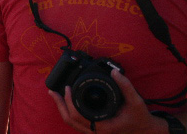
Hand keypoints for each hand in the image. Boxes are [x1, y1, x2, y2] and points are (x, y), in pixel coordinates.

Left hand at [49, 69, 164, 133]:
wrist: (146, 130)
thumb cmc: (140, 117)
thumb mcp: (136, 101)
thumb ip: (126, 86)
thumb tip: (114, 72)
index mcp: (103, 126)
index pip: (78, 116)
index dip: (69, 102)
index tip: (67, 88)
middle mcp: (96, 131)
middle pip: (70, 121)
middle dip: (59, 105)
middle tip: (53, 91)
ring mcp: (94, 131)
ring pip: (72, 123)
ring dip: (62, 108)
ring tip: (55, 95)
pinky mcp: (94, 128)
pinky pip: (77, 122)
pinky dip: (68, 111)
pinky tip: (66, 101)